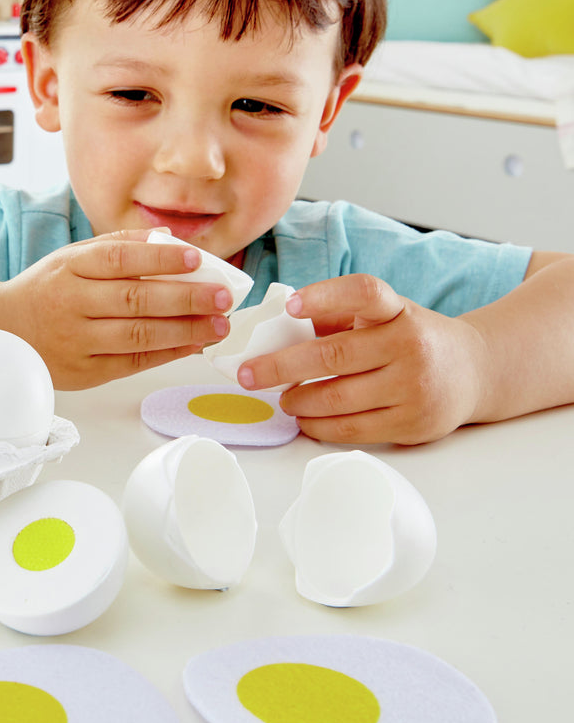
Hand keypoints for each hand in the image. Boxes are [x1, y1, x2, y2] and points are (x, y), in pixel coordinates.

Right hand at [0, 229, 231, 388]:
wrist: (4, 330)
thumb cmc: (48, 289)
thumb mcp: (72, 257)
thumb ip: (118, 244)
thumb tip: (169, 236)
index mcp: (70, 267)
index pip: (119, 258)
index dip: (160, 258)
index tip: (197, 258)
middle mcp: (72, 303)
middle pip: (135, 299)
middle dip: (186, 297)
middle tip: (223, 296)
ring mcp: (77, 340)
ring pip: (138, 334)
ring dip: (184, 330)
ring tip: (218, 324)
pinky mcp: (84, 371)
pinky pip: (133, 362)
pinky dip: (167, 353)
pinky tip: (194, 344)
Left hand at [237, 274, 487, 443]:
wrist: (474, 371)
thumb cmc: (413, 338)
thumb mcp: (386, 315)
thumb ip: (339, 317)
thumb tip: (276, 328)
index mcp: (399, 310)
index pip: (364, 293)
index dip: (326, 296)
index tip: (291, 304)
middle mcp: (410, 344)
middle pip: (334, 355)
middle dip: (281, 366)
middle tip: (248, 373)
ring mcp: (413, 387)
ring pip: (338, 398)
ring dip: (298, 401)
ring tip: (281, 398)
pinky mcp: (412, 424)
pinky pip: (352, 429)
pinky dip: (318, 425)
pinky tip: (303, 419)